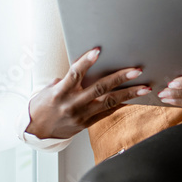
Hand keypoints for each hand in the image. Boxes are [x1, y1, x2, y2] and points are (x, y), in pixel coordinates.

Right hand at [25, 46, 149, 139]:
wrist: (37, 130)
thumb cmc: (43, 104)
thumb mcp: (50, 88)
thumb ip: (68, 79)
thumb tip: (87, 65)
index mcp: (60, 92)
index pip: (74, 74)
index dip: (86, 61)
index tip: (98, 51)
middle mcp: (72, 104)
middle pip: (99, 89)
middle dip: (120, 78)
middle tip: (136, 70)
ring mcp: (81, 116)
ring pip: (109, 103)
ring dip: (129, 94)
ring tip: (144, 88)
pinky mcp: (86, 124)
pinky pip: (107, 113)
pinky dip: (120, 105)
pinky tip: (134, 99)